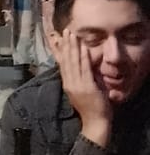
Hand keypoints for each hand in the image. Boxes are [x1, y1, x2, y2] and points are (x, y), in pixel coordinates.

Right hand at [50, 28, 112, 146]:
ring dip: (73, 48)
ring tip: (72, 35)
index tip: (60, 39)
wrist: (94, 122)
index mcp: (67, 84)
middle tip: (66, 31)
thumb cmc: (89, 108)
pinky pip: (85, 70)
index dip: (61, 50)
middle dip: (66, 45)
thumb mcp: (79, 92)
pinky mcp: (87, 87)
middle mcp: (70, 83)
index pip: (62, 64)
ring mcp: (77, 85)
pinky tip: (83, 49)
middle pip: (66, 60)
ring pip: (74, 63)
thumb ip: (78, 80)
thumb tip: (77, 68)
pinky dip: (84, 58)